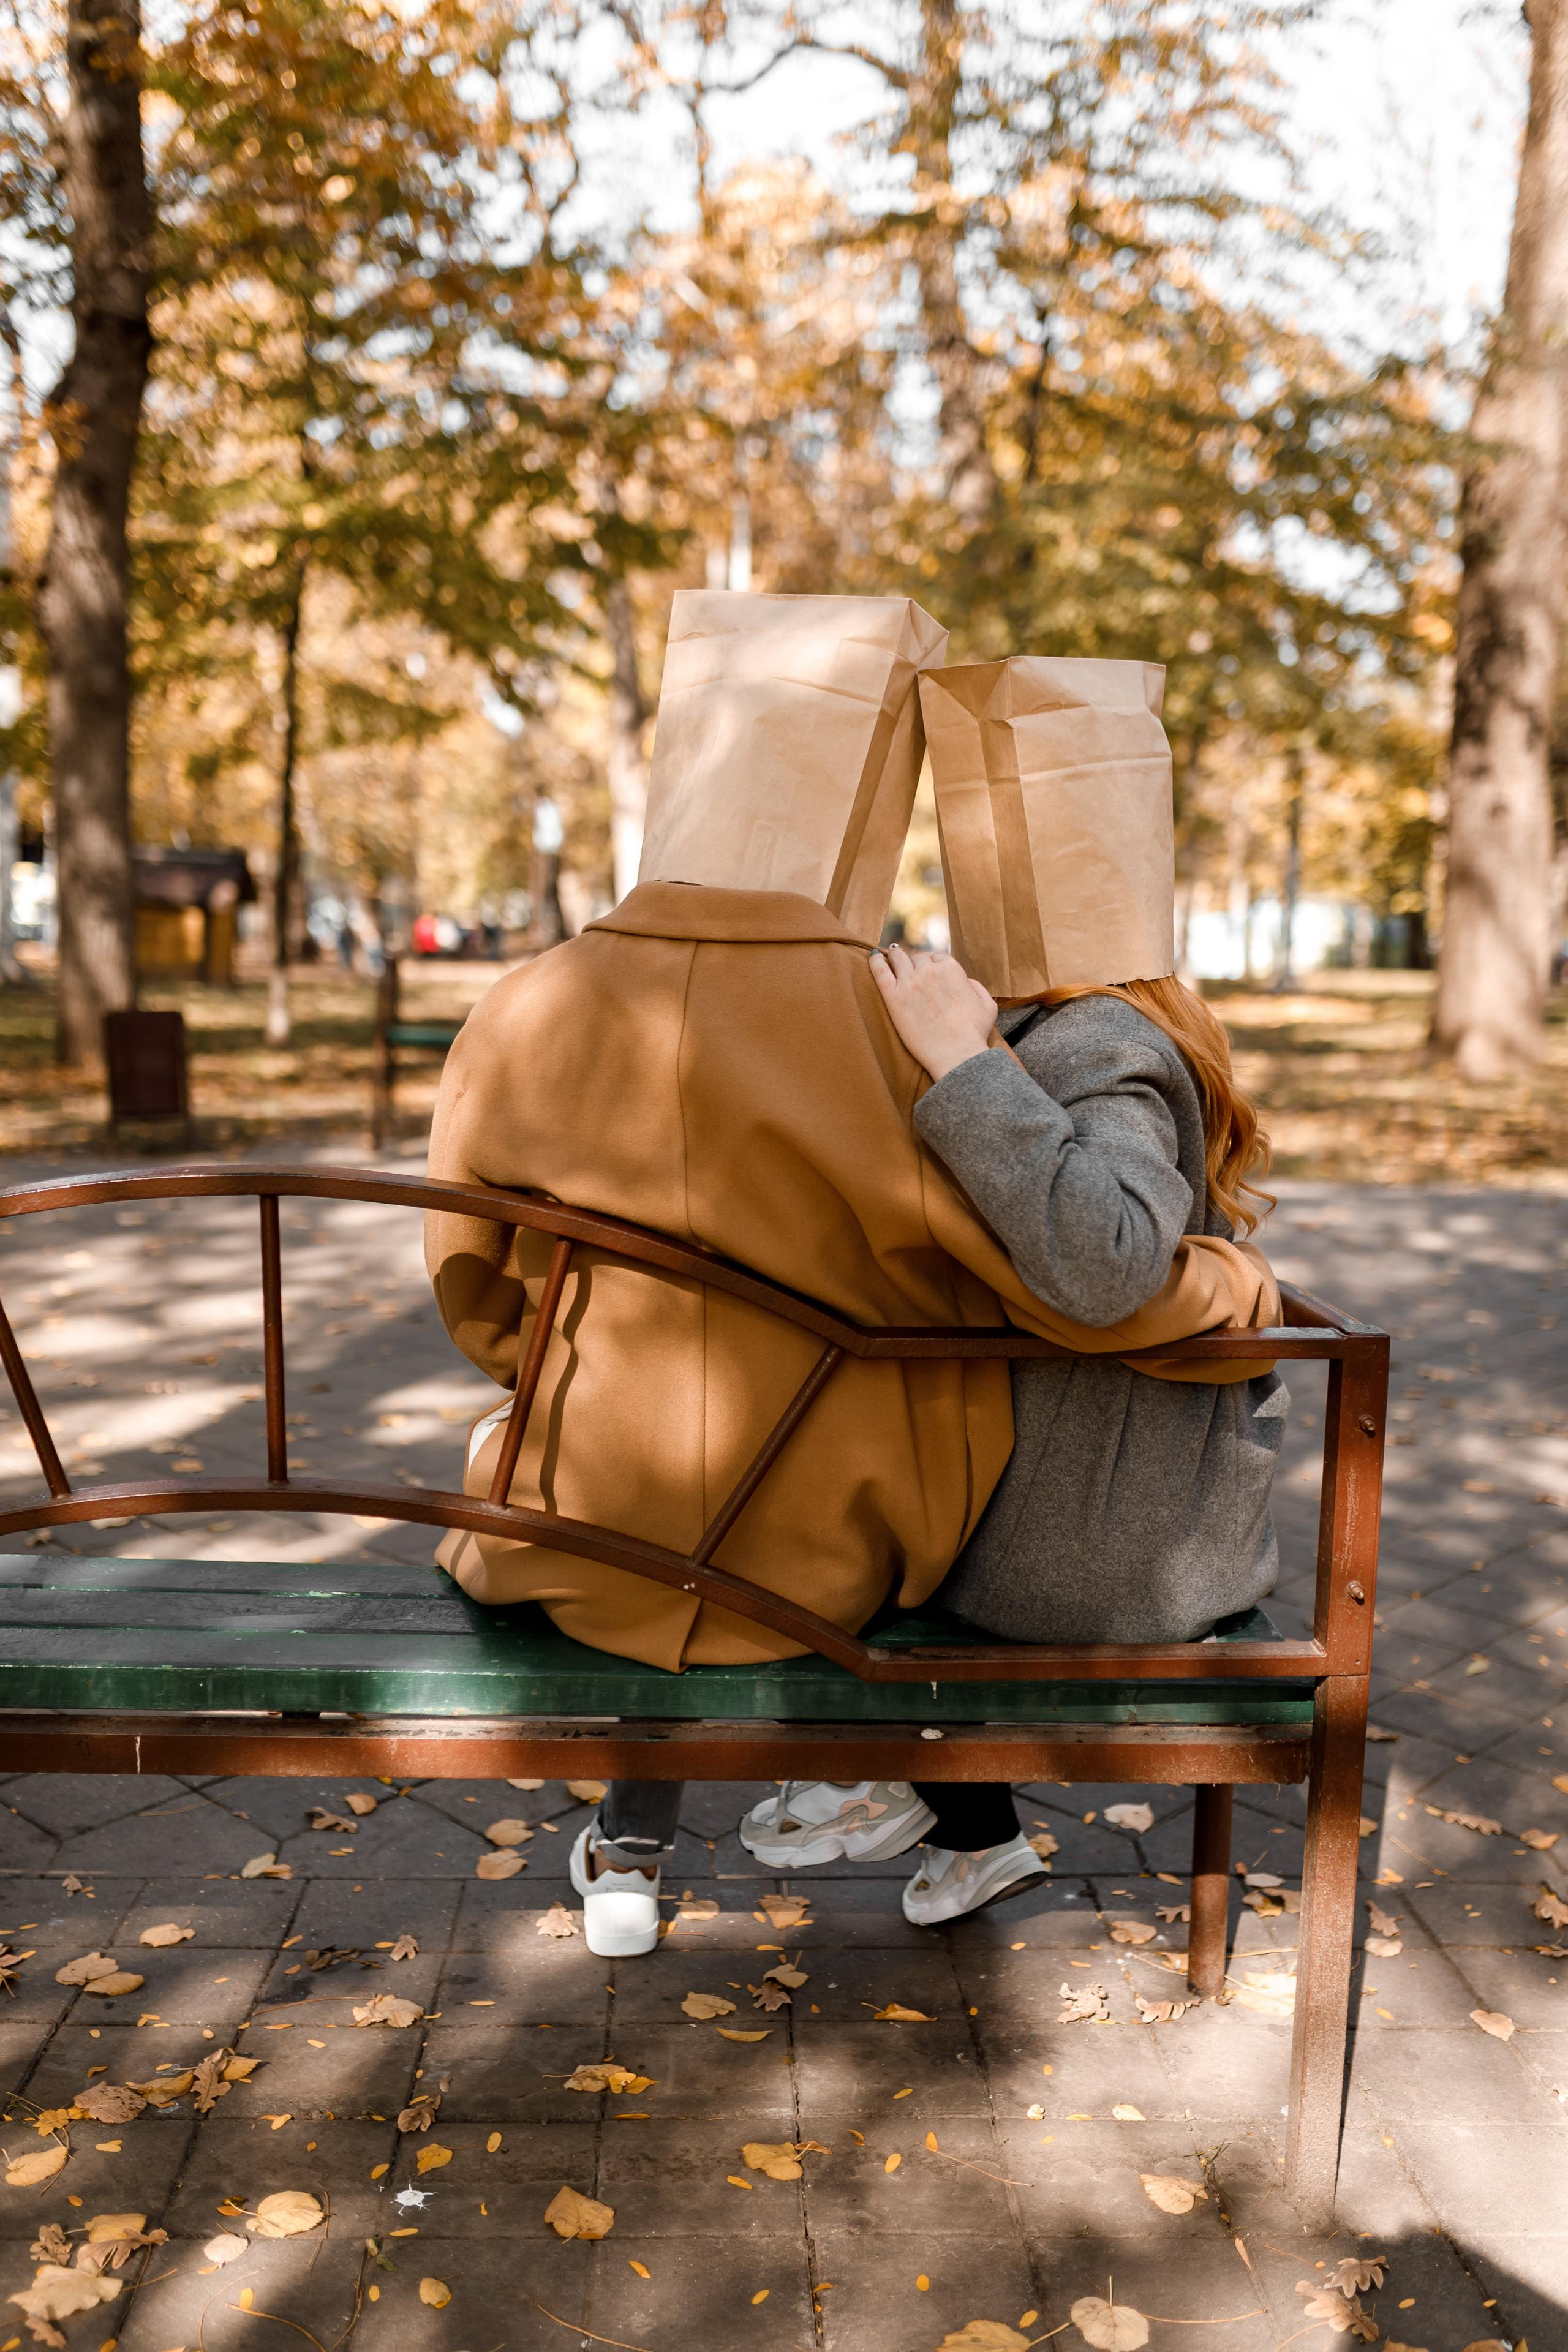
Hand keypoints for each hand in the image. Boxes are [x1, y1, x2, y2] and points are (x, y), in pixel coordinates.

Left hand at [869, 941, 997, 1081]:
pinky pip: (880, 970)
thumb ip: (976, 987)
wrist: (955, 1053)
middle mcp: (929, 970)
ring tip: (890, 959)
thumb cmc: (973, 1033)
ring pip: (898, 959)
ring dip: (895, 958)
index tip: (930, 974)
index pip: (937, 958)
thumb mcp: (987, 1006)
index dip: (933, 966)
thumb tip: (965, 981)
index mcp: (951, 969)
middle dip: (916, 964)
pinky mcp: (893, 997)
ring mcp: (909, 982)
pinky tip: (874, 957)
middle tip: (912, 973)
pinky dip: (876, 961)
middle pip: (917, 958)